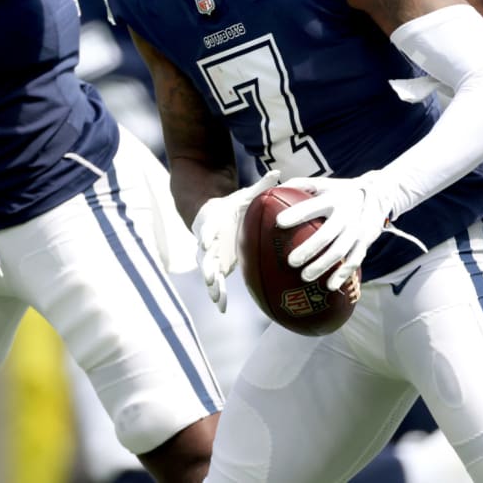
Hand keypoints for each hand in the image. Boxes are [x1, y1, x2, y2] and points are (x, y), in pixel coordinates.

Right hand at [191, 170, 280, 311]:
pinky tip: (223, 309)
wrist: (212, 218)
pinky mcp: (215, 267)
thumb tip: (278, 173)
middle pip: (203, 256)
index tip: (208, 243)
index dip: (206, 237)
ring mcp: (209, 257)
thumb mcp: (243, 196)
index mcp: (212, 224)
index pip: (207, 231)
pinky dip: (218, 295)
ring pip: (207, 273)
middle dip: (206, 266)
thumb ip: (259, 186)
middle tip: (210, 276)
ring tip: (217, 297)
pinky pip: (216, 284)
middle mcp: (207, 242)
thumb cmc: (231, 206)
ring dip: (212, 285)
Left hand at [277, 174, 392, 290]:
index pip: (312, 207)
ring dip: (323, 266)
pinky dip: (343, 274)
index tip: (279, 223)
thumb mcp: (323, 183)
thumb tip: (273, 190)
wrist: (378, 194)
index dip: (296, 214)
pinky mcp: (365, 243)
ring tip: (304, 277)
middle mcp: (346, 216)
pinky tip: (330, 286)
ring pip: (340, 252)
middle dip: (309, 249)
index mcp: (332, 200)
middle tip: (291, 262)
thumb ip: (299, 185)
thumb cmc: (340, 191)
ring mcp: (358, 231)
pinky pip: (354, 261)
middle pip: (326, 235)